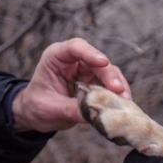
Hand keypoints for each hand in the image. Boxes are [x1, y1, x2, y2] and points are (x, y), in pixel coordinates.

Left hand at [11, 38, 130, 132]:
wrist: (36, 114)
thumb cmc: (37, 106)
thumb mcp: (50, 109)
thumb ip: (70, 109)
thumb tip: (92, 114)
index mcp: (56, 57)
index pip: (75, 47)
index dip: (90, 53)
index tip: (103, 62)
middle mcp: (75, 61)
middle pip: (97, 63)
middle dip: (110, 76)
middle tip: (119, 91)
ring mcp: (87, 72)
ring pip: (109, 74)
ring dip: (118, 87)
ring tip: (125, 101)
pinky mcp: (96, 84)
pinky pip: (110, 88)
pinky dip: (117, 97)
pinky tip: (123, 106)